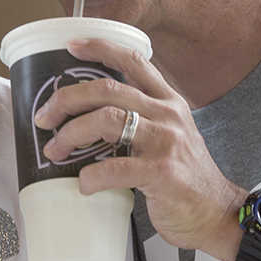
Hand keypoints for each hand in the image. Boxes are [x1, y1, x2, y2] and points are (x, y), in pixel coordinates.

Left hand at [34, 38, 246, 260]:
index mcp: (169, 102)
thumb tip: (89, 119)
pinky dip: (91, 176)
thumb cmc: (186, 178)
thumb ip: (142, 120)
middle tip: (44, 117)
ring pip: (106, 119)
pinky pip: (114, 167)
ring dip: (70, 134)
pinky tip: (83, 184)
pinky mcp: (162, 173)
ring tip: (55, 151)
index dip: (99, 48)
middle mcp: (168, 115)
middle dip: (67, 99)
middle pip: (108, 88)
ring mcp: (166, 142)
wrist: (216, 214)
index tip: (71, 46)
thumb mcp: (171, 136)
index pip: (134, 60)